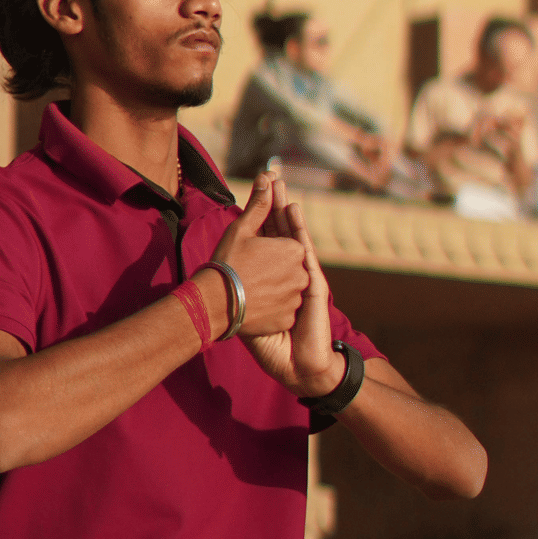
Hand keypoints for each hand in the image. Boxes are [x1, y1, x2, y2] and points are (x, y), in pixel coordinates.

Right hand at [208, 173, 309, 336]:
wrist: (215, 304)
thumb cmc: (228, 262)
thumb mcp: (242, 229)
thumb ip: (259, 205)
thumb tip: (268, 176)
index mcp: (295, 250)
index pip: (285, 245)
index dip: (267, 246)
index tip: (250, 251)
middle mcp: (301, 274)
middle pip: (286, 266)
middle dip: (270, 265)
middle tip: (246, 268)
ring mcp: (295, 299)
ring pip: (284, 287)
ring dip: (270, 285)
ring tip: (246, 285)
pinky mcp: (286, 318)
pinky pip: (281, 309)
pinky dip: (270, 305)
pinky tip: (251, 301)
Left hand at [241, 177, 343, 395]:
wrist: (291, 360)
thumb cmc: (267, 333)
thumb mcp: (250, 302)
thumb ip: (241, 286)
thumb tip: (224, 261)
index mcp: (275, 273)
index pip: (272, 236)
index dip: (268, 212)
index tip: (263, 186)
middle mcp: (290, 273)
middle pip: (284, 233)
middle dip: (279, 205)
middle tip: (275, 178)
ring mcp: (303, 278)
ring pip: (294, 240)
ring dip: (290, 215)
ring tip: (283, 191)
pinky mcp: (313, 285)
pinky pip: (304, 253)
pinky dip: (298, 233)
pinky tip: (293, 215)